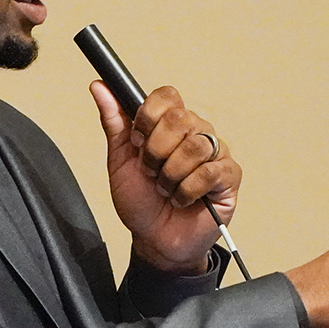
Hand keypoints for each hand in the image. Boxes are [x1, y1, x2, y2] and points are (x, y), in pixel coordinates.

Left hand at [92, 80, 239, 273]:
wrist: (154, 240)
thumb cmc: (141, 201)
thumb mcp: (120, 161)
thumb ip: (114, 123)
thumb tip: (99, 87)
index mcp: (170, 124)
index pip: (167, 96)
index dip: (148, 117)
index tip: (137, 142)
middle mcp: (196, 132)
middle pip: (180, 118)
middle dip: (156, 151)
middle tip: (150, 172)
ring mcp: (215, 153)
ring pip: (195, 146)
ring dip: (170, 175)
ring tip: (165, 189)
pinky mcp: (229, 176)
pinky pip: (209, 171)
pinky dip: (187, 190)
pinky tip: (182, 199)